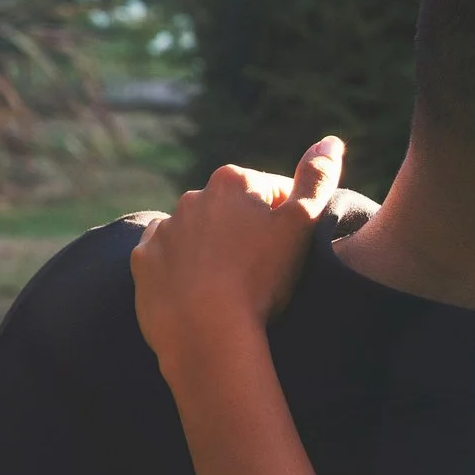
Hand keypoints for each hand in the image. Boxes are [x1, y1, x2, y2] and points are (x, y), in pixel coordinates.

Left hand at [133, 137, 343, 369]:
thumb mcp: (301, 226)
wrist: (206, 333)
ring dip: (214, 251)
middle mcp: (192, 196)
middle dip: (247, 233)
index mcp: (232, 181)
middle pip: (232, 212)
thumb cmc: (260, 278)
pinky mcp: (143, 262)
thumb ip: (316, 180)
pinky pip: (168, 260)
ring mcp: (164, 230)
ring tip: (232, 288)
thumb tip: (331, 141)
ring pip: (199, 235)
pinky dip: (183, 271)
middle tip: (264, 273)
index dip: (288, 222)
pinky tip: (200, 294)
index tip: (291, 253)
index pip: (272, 192)